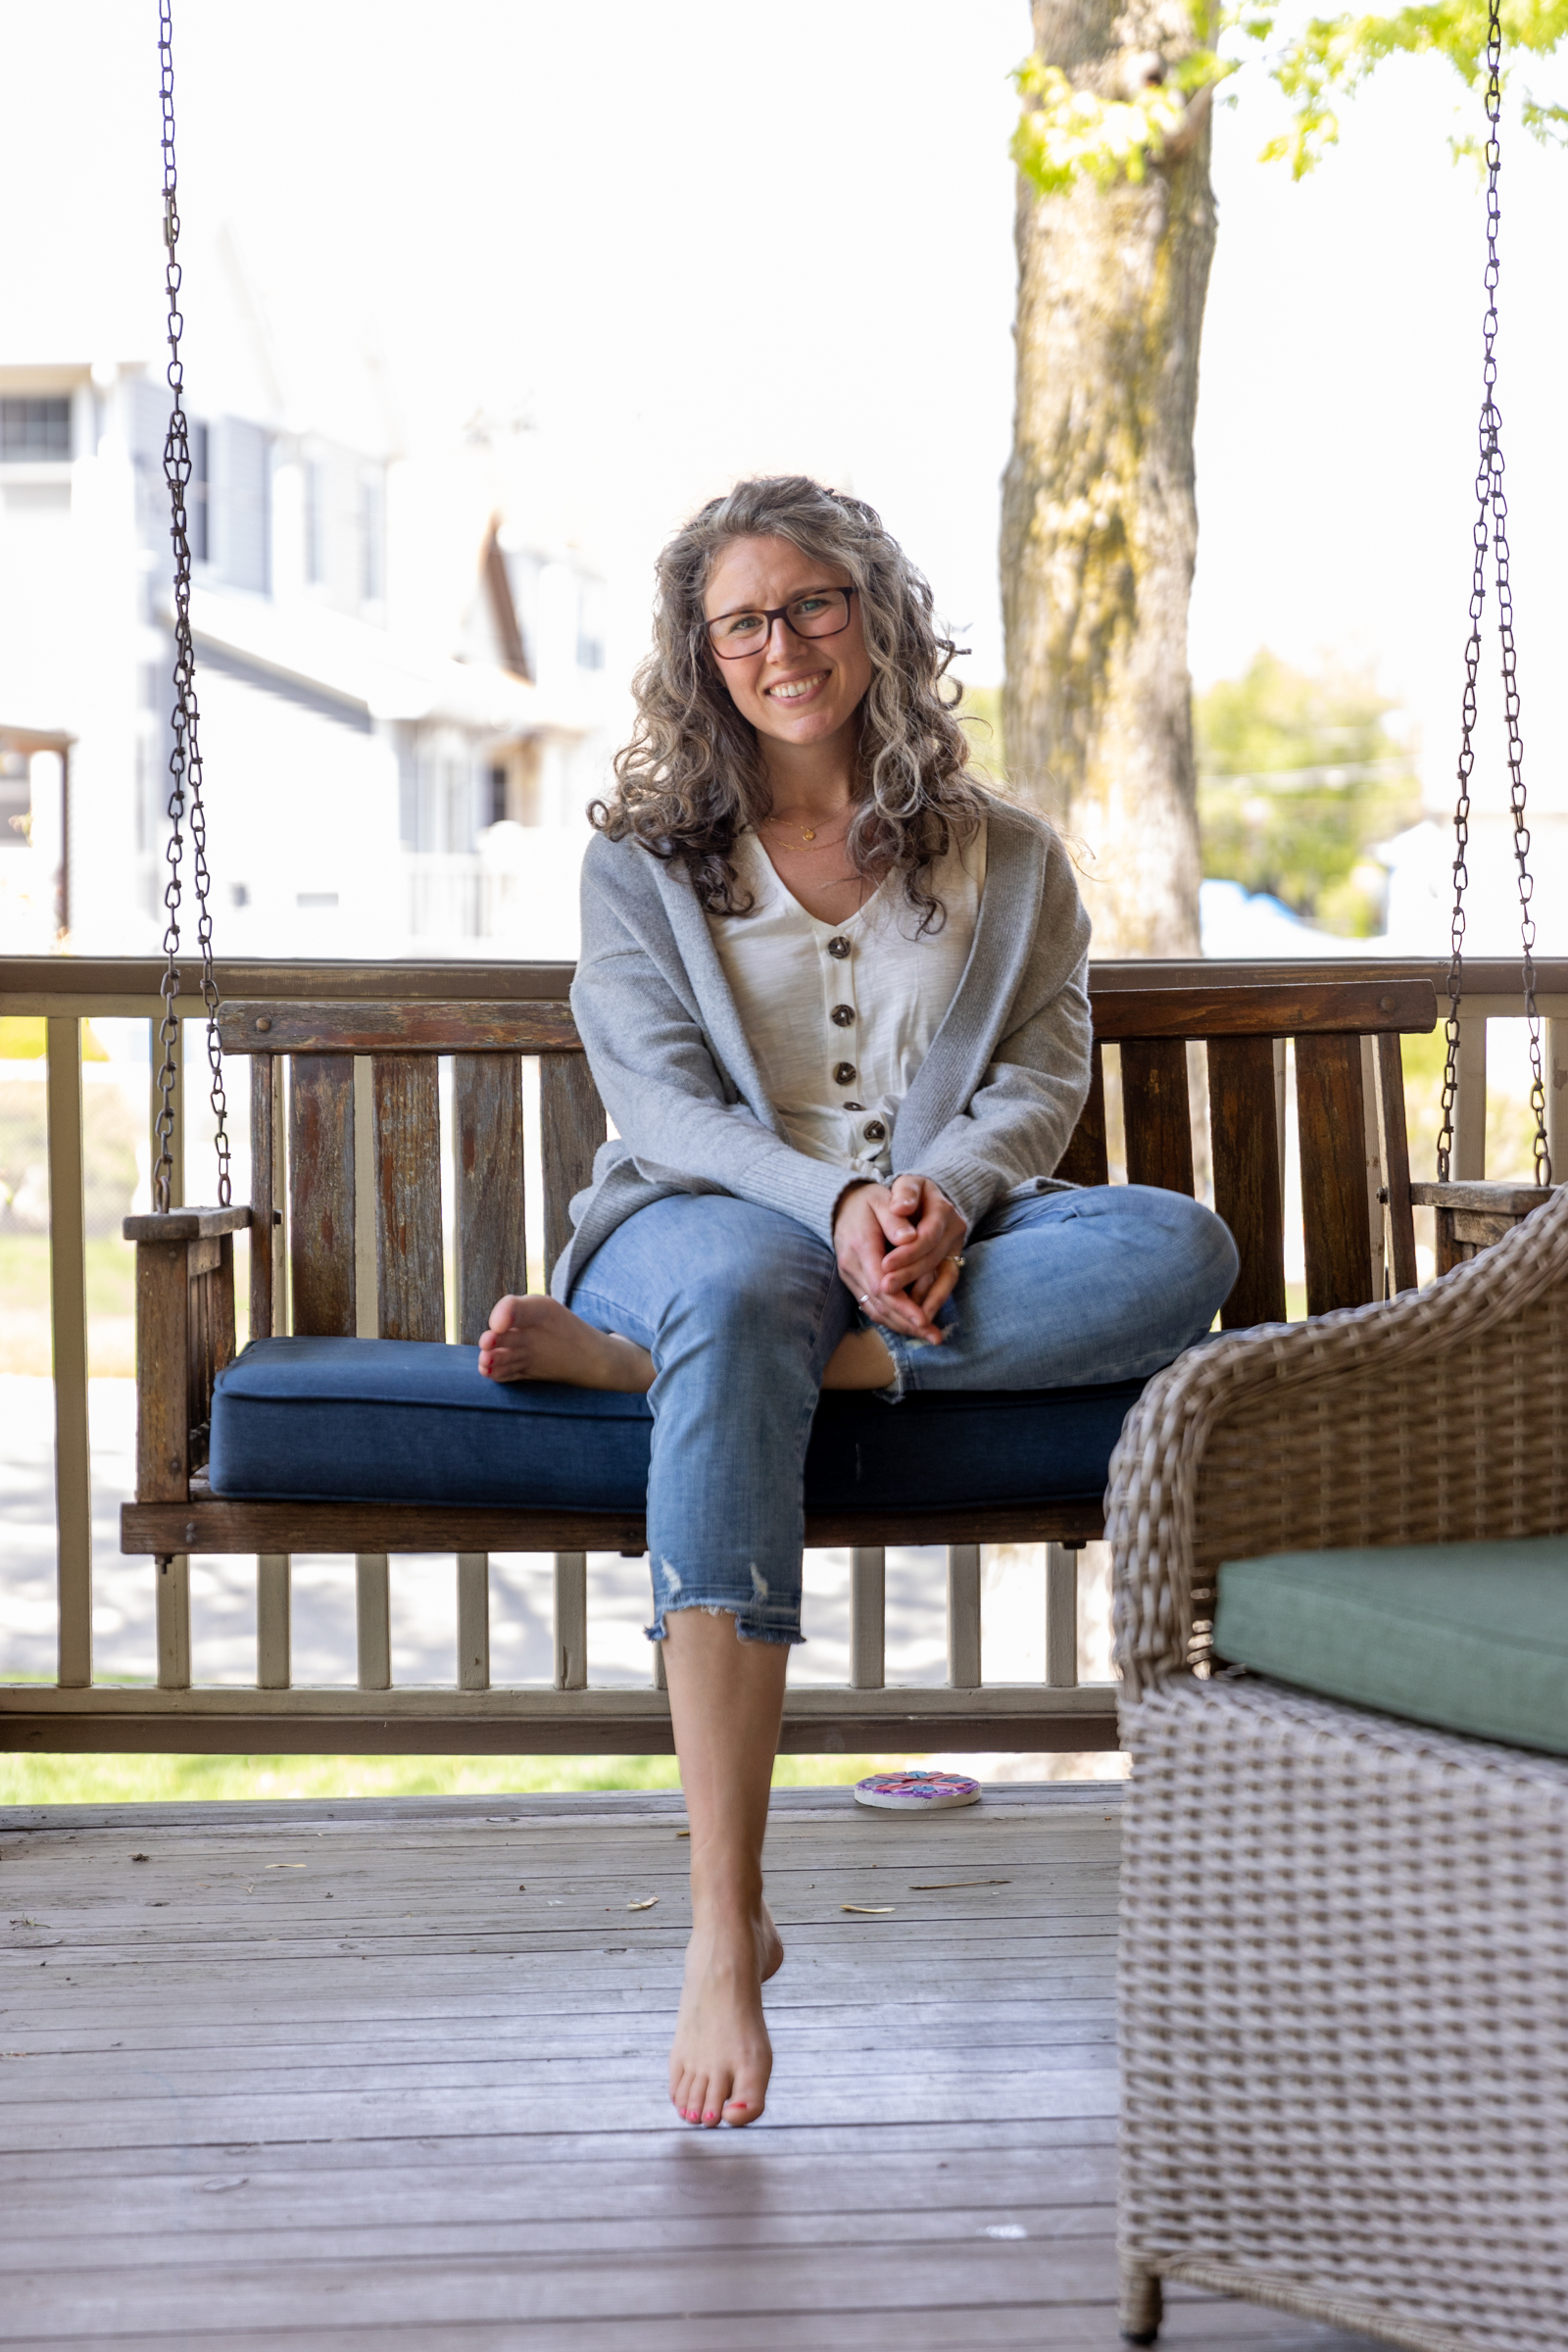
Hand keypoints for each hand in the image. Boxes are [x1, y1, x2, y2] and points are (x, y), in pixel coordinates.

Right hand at [833, 1175, 966, 1344]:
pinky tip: (910, 1325)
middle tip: (933, 1336)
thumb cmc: (869, 1201)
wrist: (842, 1204)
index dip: (903, 1305)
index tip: (923, 1319)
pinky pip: (871, 1305)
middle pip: (879, 1303)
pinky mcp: (853, 1281)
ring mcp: (850, 1275)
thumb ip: (895, 1220)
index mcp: (860, 1245)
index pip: (881, 1284)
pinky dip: (892, 1318)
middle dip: (906, 1322)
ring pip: (874, 1309)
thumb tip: (910, 1239)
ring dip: (901, 1325)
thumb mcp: (883, 1200)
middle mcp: (851, 1265)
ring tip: (927, 1335)